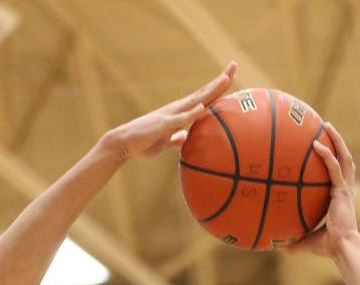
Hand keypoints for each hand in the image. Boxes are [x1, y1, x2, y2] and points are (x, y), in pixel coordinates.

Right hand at [104, 62, 236, 160]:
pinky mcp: (163, 125)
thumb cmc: (144, 143)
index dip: (218, 89)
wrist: (124, 143)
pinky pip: (179, 119)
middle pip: (204, 94)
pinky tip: (202, 108)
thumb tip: (186, 136)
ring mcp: (171, 115)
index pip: (204, 99)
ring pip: (195, 101)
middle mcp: (178, 109)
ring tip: (225, 79)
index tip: (231, 77)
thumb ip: (176, 138)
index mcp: (180, 113)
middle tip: (234, 65)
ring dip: (210, 91)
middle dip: (220, 81)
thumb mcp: (165, 142)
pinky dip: (191, 113)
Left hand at [284, 123, 358, 257]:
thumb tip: (274, 246)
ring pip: (344, 157)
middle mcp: (345, 189)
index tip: (324, 148)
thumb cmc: (328, 246)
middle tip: (326, 128)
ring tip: (327, 126)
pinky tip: (316, 145)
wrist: (342, 248)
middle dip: (338, 142)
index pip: (338, 173)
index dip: (334, 160)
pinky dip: (327, 155)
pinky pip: (334, 168)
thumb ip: (293, 240)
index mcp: (340, 197)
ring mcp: (345, 188)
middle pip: (344, 159)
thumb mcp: (307, 241)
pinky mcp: (342, 190)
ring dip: (337, 140)